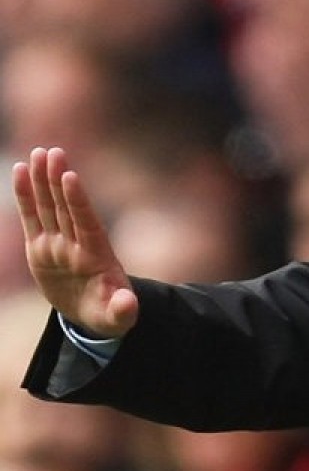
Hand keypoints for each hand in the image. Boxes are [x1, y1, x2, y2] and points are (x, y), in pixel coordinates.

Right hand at [13, 147, 137, 337]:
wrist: (94, 315)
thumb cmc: (109, 314)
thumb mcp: (118, 317)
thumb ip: (122, 310)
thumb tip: (127, 304)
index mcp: (96, 256)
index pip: (86, 223)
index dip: (78, 201)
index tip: (71, 177)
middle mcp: (76, 244)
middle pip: (66, 208)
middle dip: (57, 181)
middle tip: (53, 152)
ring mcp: (58, 244)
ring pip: (49, 207)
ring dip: (42, 181)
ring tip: (38, 153)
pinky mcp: (41, 247)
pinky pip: (31, 217)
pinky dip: (25, 196)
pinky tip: (19, 171)